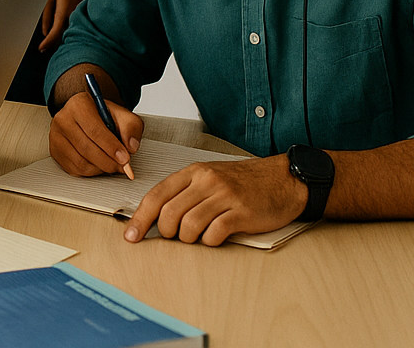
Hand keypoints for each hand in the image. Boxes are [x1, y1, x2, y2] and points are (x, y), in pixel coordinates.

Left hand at [39, 0, 91, 51]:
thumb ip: (46, 14)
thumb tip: (45, 32)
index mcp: (65, 8)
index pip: (56, 31)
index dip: (48, 42)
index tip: (41, 48)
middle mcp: (77, 12)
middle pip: (67, 33)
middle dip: (56, 42)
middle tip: (46, 46)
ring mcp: (86, 12)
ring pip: (75, 30)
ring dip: (66, 36)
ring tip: (56, 39)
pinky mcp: (91, 10)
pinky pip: (83, 23)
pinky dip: (75, 28)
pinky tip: (70, 30)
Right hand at [49, 90, 142, 176]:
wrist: (87, 115)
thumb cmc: (103, 115)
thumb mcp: (123, 115)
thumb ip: (131, 128)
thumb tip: (131, 147)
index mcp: (79, 105)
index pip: (94, 130)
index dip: (111, 147)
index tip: (125, 158)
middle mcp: (63, 119)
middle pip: (86, 148)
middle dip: (108, 162)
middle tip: (122, 166)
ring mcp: (56, 136)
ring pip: (80, 162)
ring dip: (100, 169)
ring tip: (111, 164)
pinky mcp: (55, 151)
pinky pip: (74, 169)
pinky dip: (91, 172)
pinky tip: (99, 165)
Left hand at [123, 155, 308, 245]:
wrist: (283, 179)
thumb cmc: (242, 182)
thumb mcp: (208, 177)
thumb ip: (184, 193)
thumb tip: (156, 217)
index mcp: (193, 172)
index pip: (156, 195)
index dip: (140, 218)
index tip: (131, 235)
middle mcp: (206, 181)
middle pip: (169, 213)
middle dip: (167, 232)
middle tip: (175, 237)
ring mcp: (224, 196)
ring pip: (189, 225)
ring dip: (188, 239)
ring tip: (198, 237)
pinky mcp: (242, 212)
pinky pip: (214, 233)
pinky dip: (210, 241)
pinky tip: (216, 237)